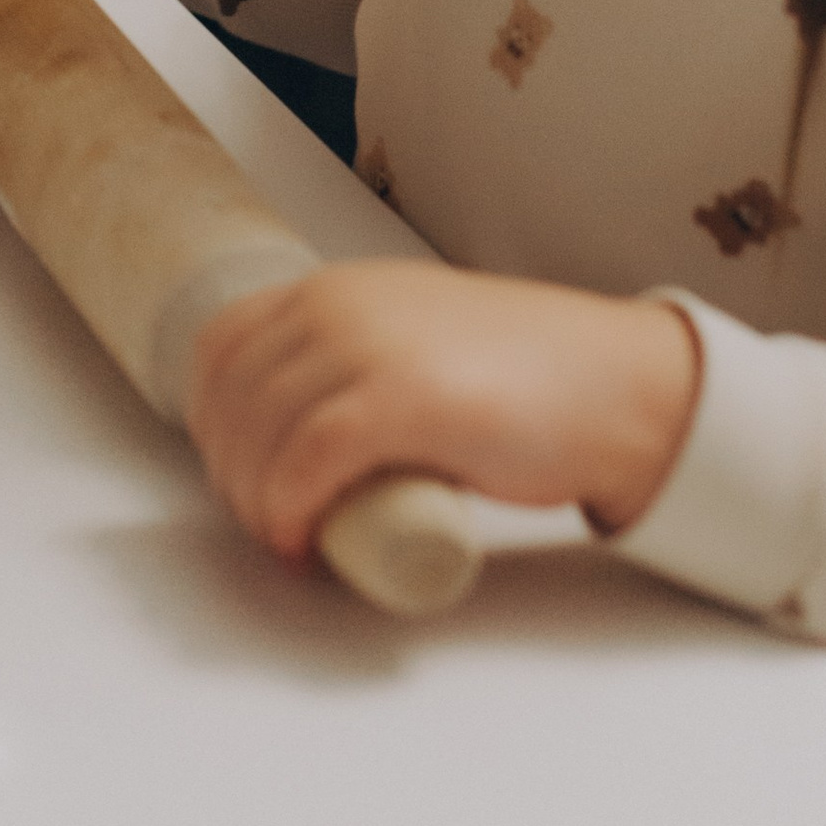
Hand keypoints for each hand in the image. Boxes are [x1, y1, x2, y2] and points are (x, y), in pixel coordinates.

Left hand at [187, 260, 701, 552]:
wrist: (613, 385)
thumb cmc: (524, 377)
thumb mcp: (414, 339)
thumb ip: (357, 361)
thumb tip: (301, 434)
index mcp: (339, 287)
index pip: (222, 344)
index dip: (212, 417)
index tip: (235, 469)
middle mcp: (340, 304)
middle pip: (231, 394)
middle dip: (229, 470)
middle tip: (264, 521)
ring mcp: (368, 346)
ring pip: (259, 430)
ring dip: (254, 499)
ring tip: (287, 537)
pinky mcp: (401, 399)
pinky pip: (305, 458)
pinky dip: (287, 506)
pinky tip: (301, 538)